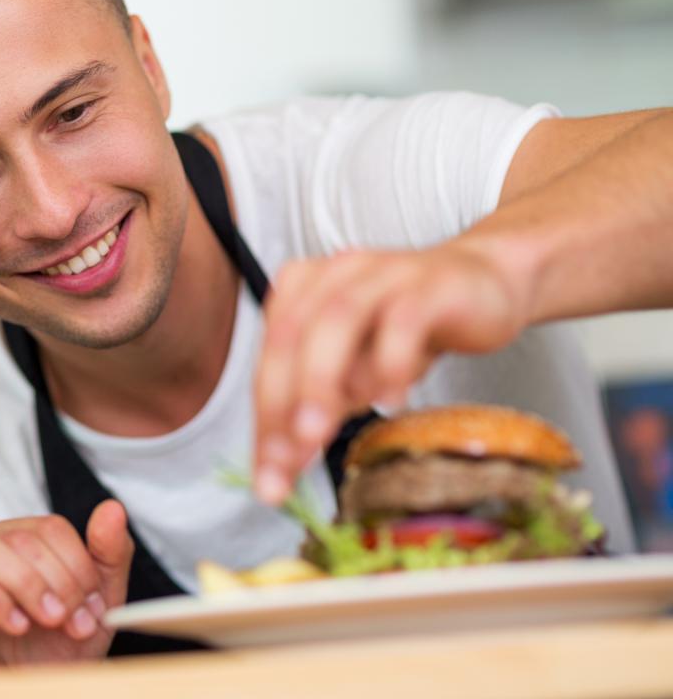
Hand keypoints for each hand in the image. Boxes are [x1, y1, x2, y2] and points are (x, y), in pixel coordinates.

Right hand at [0, 499, 133, 670]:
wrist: (21, 697)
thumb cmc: (50, 655)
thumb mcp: (94, 607)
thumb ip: (109, 556)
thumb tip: (113, 508)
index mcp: (17, 544)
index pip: (48, 527)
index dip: (77, 564)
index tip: (93, 606)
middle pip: (19, 537)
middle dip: (57, 580)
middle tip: (73, 621)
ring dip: (25, 585)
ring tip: (47, 621)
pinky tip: (16, 627)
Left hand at [252, 243, 527, 502]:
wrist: (484, 284)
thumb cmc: (406, 330)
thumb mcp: (356, 370)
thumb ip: (322, 405)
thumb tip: (284, 464)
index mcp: (303, 288)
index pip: (272, 356)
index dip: (265, 418)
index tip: (268, 476)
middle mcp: (335, 274)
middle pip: (292, 335)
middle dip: (282, 403)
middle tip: (285, 459)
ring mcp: (382, 274)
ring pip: (338, 320)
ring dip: (321, 380)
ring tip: (316, 433)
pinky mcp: (429, 286)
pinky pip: (403, 319)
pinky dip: (391, 360)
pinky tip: (391, 400)